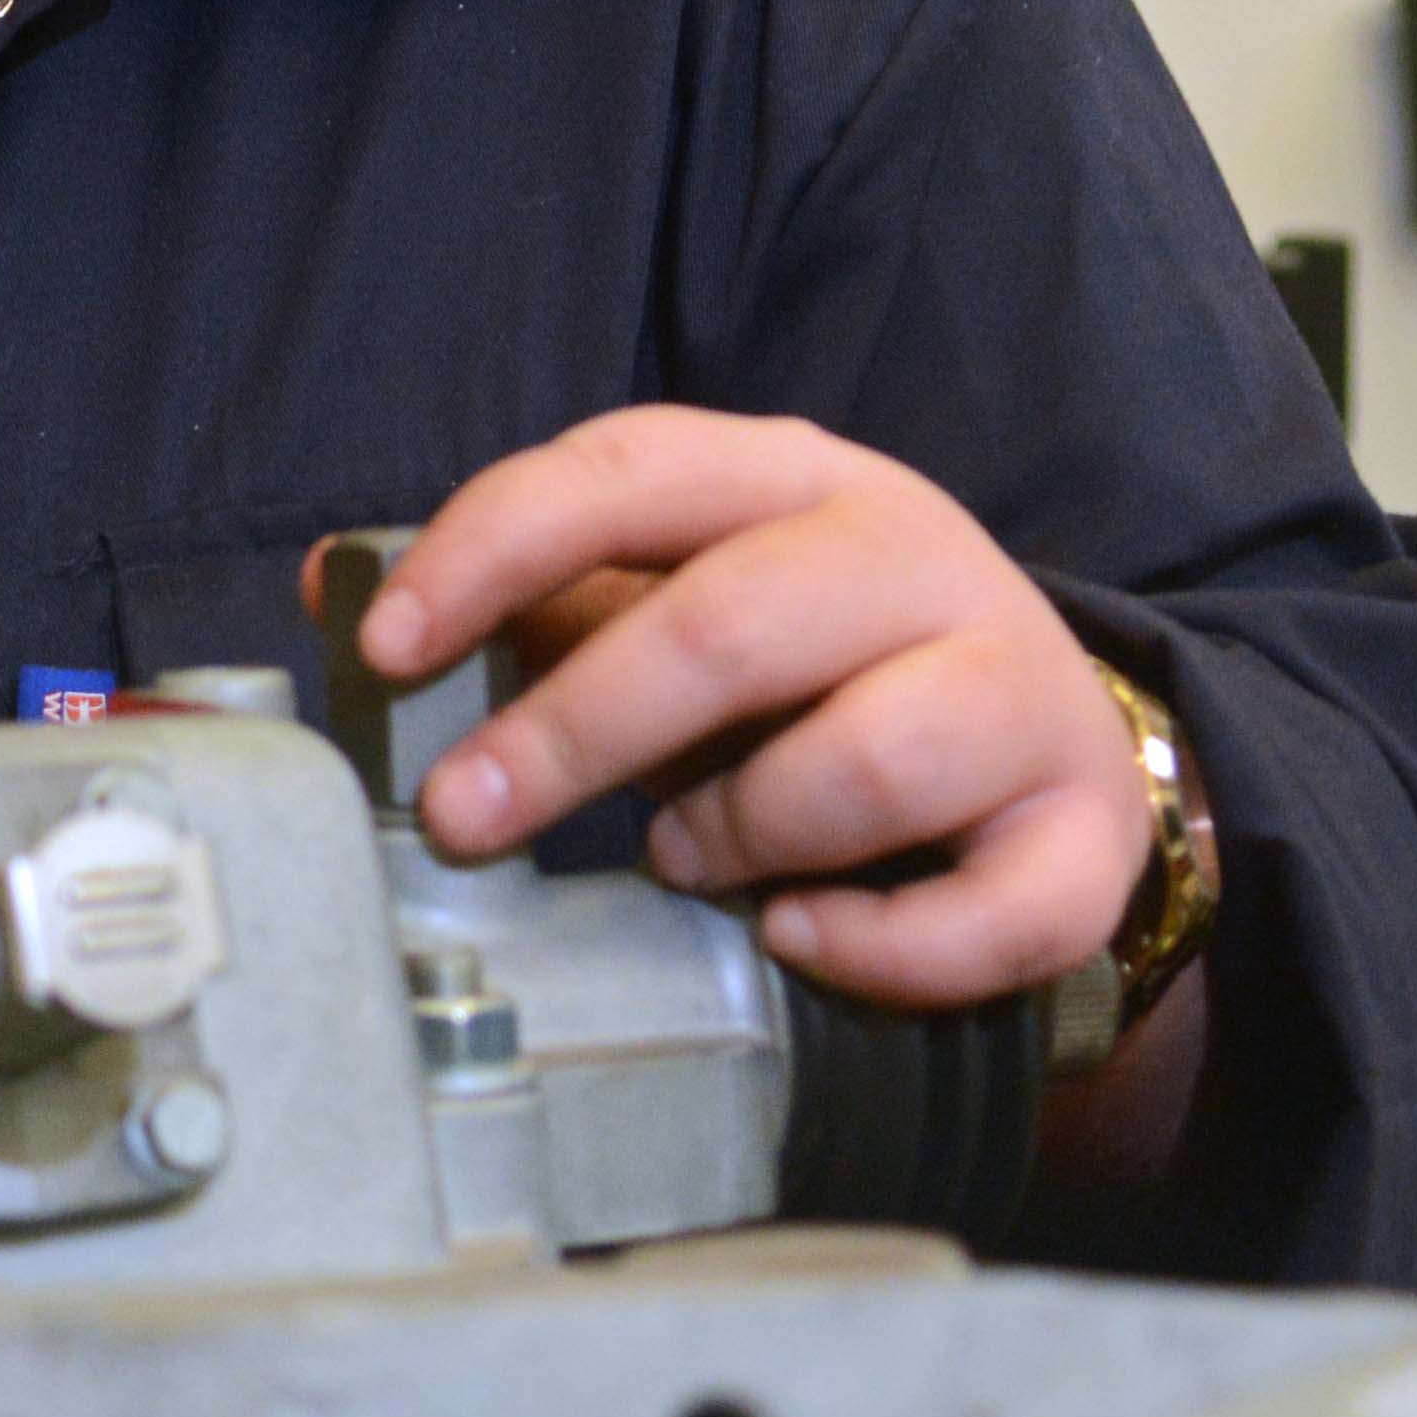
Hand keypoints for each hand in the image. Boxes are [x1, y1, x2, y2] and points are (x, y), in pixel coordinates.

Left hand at [322, 406, 1152, 1010]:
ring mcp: (1016, 689)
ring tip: (680, 859)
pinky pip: (990, 911)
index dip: (493, 548)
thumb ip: (530, 593)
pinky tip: (798, 936)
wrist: (1044, 740)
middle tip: (463, 817)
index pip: (627, 471)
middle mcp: (912, 558)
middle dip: (574, 729)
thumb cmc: (819, 665)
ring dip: (738, 828)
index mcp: (793, 477)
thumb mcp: (679, 593)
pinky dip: (877, 945)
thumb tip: (333, 588)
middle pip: (729, 622)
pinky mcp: (1083, 831)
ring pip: (868, 755)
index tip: (387, 648)